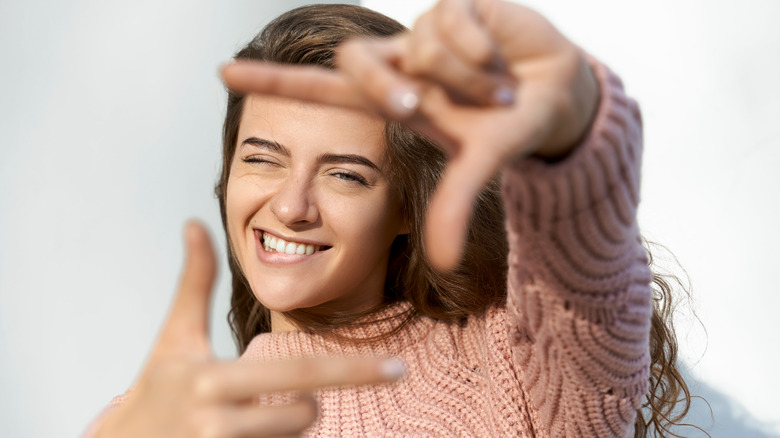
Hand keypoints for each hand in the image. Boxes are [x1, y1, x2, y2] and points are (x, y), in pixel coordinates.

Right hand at [95, 221, 404, 437]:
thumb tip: (194, 223)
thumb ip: (193, 282)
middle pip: (304, 413)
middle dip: (306, 404)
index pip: (299, 375)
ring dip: (285, 425)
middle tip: (295, 399)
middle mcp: (218, 424)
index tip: (399, 367)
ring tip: (247, 416)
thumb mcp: (174, 337)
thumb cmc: (157, 389)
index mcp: (212, 380)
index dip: (355, 370)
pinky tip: (241, 435)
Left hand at [220, 0, 598, 269]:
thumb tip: (441, 263)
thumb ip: (453, 207)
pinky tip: (501, 60)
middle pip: (356, 63)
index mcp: (394, 100)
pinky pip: (453, 21)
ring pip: (420, 47)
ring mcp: (425, 32)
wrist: (559, 95)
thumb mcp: (476, 167)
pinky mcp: (458, 3)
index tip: (222, 73)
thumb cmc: (508, 129)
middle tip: (423, 107)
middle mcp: (401, 63)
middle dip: (389, 89)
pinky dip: (482, 49)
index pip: (323, 89)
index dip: (276, 83)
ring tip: (496, 89)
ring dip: (466, 79)